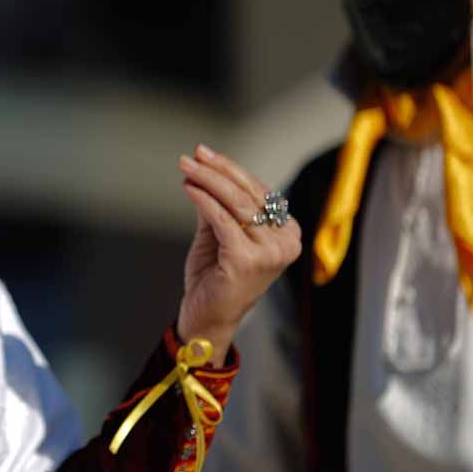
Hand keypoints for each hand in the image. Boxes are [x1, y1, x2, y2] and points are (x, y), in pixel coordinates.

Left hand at [177, 144, 301, 365]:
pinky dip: (203, 200)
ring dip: (208, 180)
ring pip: (238, 203)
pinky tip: (188, 188)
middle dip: (218, 170)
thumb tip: (202, 169)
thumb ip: (216, 204)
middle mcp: (286, 242)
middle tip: (193, 155)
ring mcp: (271, 253)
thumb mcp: (218, 233)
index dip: (230, 170)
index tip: (204, 154)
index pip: (260, 191)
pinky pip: (223, 220)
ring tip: (186, 167)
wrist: (206, 318)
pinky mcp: (248, 260)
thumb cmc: (215, 278)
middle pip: (250, 193)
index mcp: (287, 233)